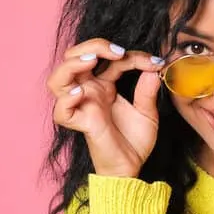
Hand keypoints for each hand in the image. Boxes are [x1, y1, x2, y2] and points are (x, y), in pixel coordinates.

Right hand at [47, 38, 164, 176]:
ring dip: (72, 64)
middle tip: (117, 51)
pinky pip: (61, 111)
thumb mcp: (147, 112)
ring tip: (92, 61)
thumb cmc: (136, 141)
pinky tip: (82, 93)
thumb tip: (153, 67)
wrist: (132, 167)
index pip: (109, 59)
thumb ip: (147, 90)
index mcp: (104, 85)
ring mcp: (82, 106)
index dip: (131, 55)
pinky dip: (67, 99)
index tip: (155, 62)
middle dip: (92, 46)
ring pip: (58, 79)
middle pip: (74, 58)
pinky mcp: (80, 123)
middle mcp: (89, 92)